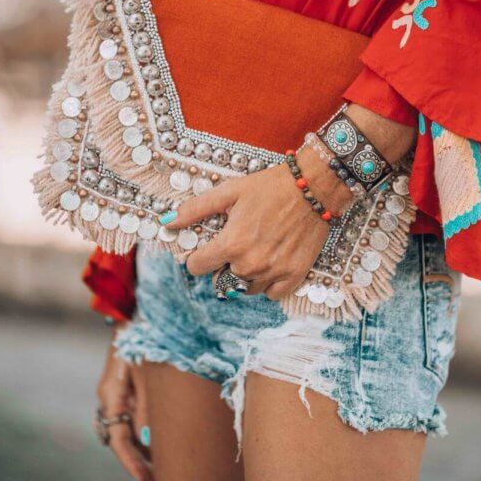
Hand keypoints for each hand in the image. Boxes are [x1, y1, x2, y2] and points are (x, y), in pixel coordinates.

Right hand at [96, 334, 153, 480]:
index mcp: (111, 395)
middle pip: (122, 438)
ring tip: (164, 470)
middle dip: (139, 461)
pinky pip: (134, 416)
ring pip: (127, 429)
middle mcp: (111, 398)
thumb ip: (147, 409)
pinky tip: (162, 442)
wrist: (138, 313)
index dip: (131, 463)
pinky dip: (146, 431)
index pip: (118, 440)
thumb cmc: (145, 339)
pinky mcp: (128, 388)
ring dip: (143, 448)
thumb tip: (147, 443)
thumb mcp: (148, 376)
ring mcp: (119, 393)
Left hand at [168, 147, 351, 300]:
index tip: (207, 248)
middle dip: (224, 263)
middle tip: (239, 241)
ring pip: (244, 288)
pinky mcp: (294, 275)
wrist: (313, 187)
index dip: (199, 256)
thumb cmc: (270, 186)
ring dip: (244, 275)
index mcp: (231, 244)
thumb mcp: (229, 192)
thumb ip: (196, 209)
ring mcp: (273, 272)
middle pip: (221, 278)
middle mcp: (250, 263)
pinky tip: (270, 263)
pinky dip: (267, 283)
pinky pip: (271, 294)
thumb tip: (167, 222)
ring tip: (255, 250)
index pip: (197, 267)